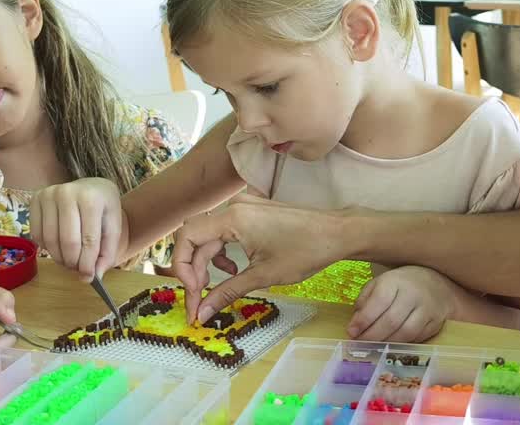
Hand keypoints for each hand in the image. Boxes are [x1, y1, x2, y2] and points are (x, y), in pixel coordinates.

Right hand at [29, 177, 124, 281]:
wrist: (92, 188)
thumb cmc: (104, 208)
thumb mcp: (113, 227)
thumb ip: (106, 253)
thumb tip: (94, 277)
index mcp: (91, 198)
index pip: (88, 239)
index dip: (88, 263)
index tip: (89, 277)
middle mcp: (67, 192)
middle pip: (68, 241)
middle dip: (73, 262)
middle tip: (78, 270)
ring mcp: (48, 195)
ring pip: (50, 240)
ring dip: (59, 258)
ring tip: (69, 261)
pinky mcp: (35, 200)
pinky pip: (37, 234)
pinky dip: (47, 247)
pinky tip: (58, 247)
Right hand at [172, 195, 346, 324]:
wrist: (338, 233)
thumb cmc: (305, 251)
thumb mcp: (263, 276)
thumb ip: (227, 292)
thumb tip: (201, 314)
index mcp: (233, 218)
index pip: (186, 237)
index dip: (181, 268)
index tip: (194, 294)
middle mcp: (234, 207)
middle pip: (195, 237)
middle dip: (193, 270)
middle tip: (200, 299)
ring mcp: (244, 206)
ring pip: (209, 235)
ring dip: (208, 262)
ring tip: (221, 283)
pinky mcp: (252, 211)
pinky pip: (224, 230)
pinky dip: (223, 252)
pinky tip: (235, 269)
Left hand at [347, 266, 454, 342]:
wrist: (436, 283)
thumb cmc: (401, 284)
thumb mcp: (380, 283)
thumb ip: (365, 300)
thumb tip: (355, 324)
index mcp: (397, 280)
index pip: (379, 301)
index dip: (364, 319)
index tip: (351, 331)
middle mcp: (414, 294)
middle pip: (391, 320)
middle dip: (372, 336)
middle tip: (360, 343)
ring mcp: (428, 309)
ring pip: (405, 333)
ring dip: (386, 343)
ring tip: (374, 345)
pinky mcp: (436, 323)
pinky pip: (417, 339)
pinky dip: (401, 344)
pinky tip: (391, 344)